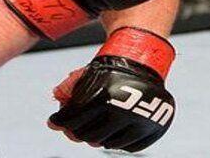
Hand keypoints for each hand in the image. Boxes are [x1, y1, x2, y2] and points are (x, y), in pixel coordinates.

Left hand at [49, 27, 175, 151]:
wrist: (144, 63)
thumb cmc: (112, 69)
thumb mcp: (88, 73)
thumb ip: (68, 90)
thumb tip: (53, 118)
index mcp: (105, 97)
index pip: (73, 120)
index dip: (59, 121)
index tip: (54, 122)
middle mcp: (124, 111)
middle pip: (89, 137)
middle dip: (79, 131)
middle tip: (76, 127)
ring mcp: (141, 122)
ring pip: (110, 144)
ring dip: (100, 138)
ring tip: (98, 127)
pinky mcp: (155, 128)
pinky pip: (130, 147)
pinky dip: (120, 141)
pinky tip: (115, 130)